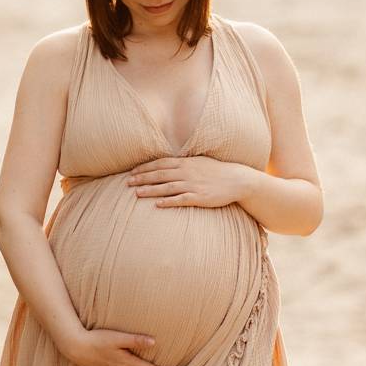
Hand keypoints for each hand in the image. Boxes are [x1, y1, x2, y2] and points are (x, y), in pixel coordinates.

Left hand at [126, 155, 248, 207]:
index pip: (160, 163)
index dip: (145, 167)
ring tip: (136, 194)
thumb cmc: (217, 171)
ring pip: (167, 187)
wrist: (237, 180)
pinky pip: (181, 199)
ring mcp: (192, 185)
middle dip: (142, 178)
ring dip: (150, 190)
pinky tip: (157, 204)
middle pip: (159, 175)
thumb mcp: (199, 162)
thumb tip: (168, 164)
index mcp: (186, 163)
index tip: (132, 171)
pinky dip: (168, 201)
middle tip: (127, 182)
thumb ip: (183, 163)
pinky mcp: (199, 197)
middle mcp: (186, 172)